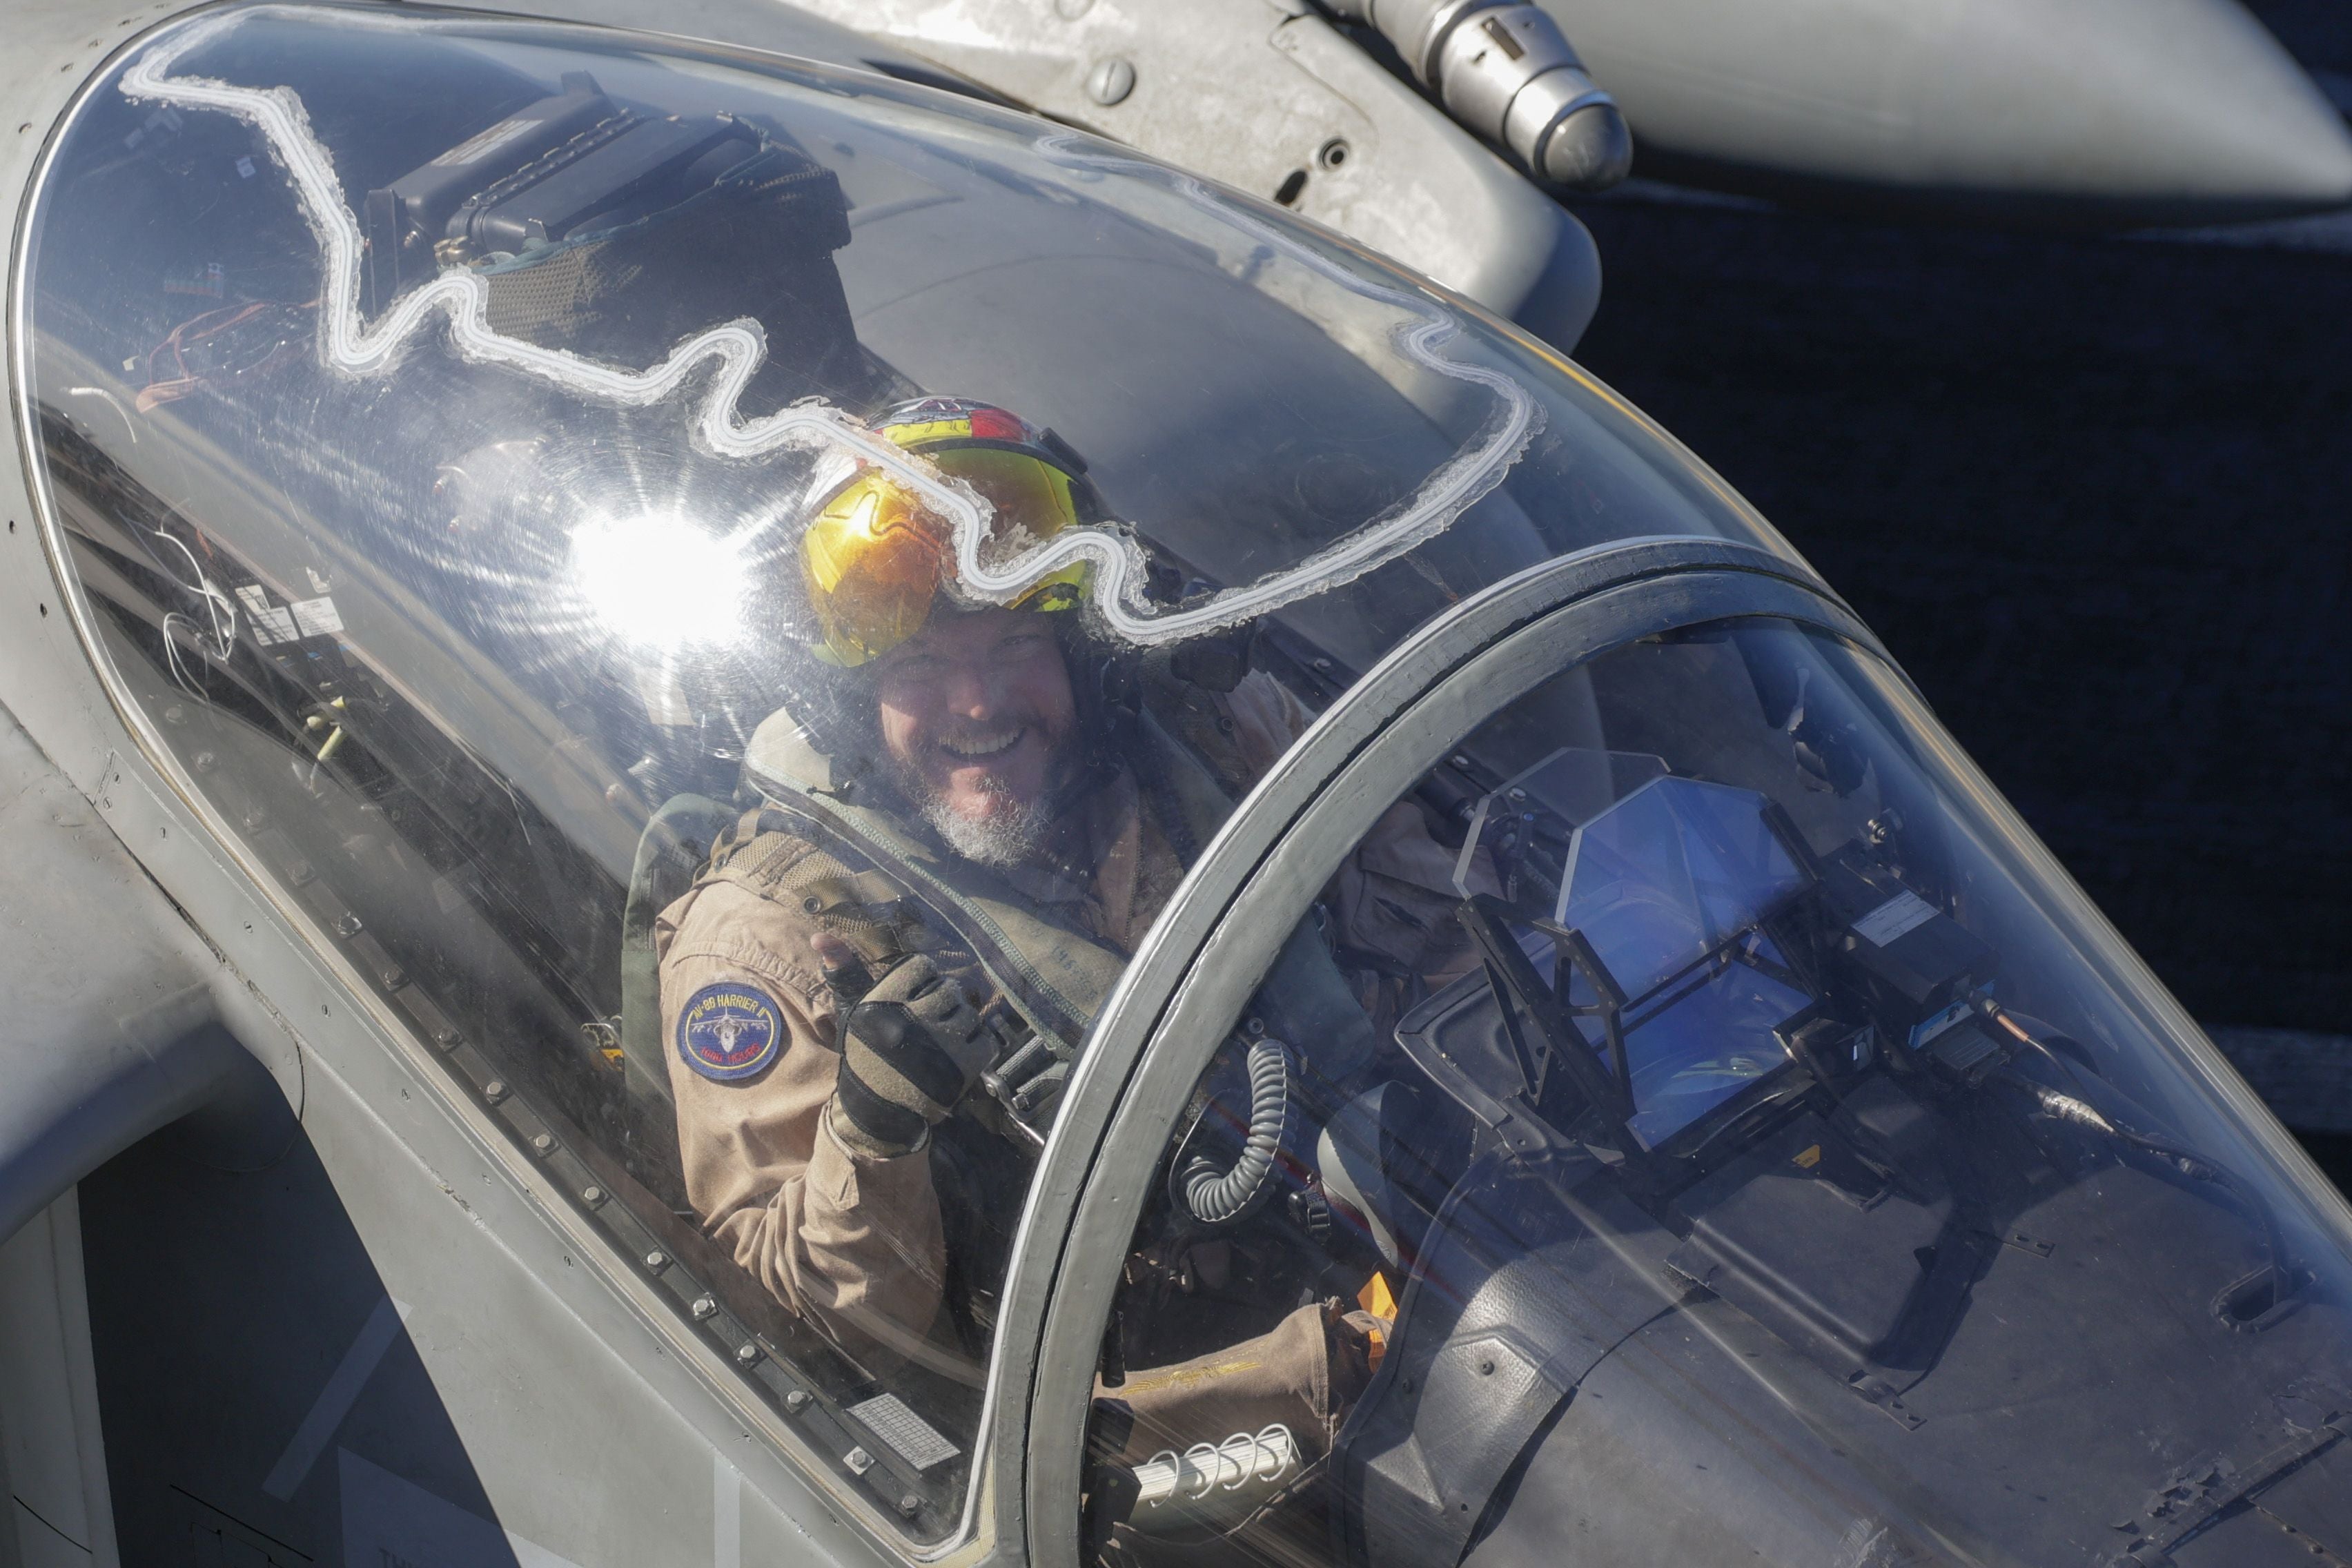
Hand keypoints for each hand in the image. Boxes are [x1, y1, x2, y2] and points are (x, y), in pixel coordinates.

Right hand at [814, 934, 989, 1157]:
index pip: (922, 966)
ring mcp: (941, 1042)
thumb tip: (819, 933)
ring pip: (968, 1013)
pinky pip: (986, 1039)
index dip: (922, 980)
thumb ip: (845, 970)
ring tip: (943, 1040)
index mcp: (886, 1000)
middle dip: (943, 1003)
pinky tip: (958, 1054)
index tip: (915, 998)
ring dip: (960, 1025)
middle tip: (932, 1022)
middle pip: (949, 988)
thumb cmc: (866, 1056)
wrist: (878, 1111)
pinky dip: (977, 1046)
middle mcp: (913, 1017)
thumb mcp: (853, 1012)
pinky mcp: (963, 1066)